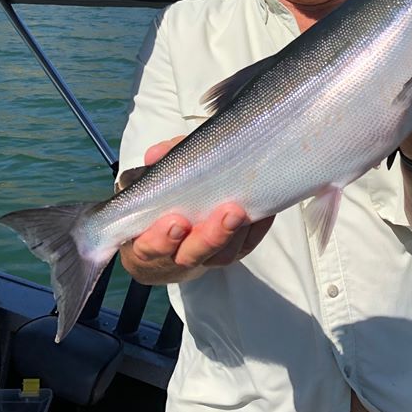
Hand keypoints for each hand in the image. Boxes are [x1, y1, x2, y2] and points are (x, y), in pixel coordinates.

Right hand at [119, 136, 273, 284]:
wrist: (178, 228)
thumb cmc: (163, 200)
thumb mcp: (155, 180)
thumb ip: (159, 163)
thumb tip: (156, 155)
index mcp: (149, 242)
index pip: (151, 248)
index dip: (163, 239)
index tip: (177, 222)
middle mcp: (178, 255)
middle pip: (192, 255)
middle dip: (210, 237)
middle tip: (228, 213)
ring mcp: (207, 256)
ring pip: (222, 255)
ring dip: (234, 233)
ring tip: (242, 211)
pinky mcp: (232, 251)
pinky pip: (246, 246)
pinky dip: (255, 230)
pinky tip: (263, 211)